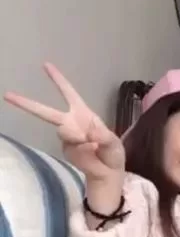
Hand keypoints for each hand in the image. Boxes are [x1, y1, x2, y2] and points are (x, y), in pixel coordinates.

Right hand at [4, 63, 124, 180]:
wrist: (109, 172)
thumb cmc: (112, 152)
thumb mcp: (113, 142)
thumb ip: (103, 136)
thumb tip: (88, 133)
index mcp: (81, 113)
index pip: (68, 93)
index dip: (58, 79)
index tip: (46, 65)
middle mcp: (70, 123)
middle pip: (45, 112)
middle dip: (26, 104)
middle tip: (7, 95)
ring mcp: (66, 138)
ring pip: (64, 132)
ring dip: (77, 136)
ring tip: (92, 144)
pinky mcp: (66, 151)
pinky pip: (72, 148)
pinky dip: (84, 150)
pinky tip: (92, 152)